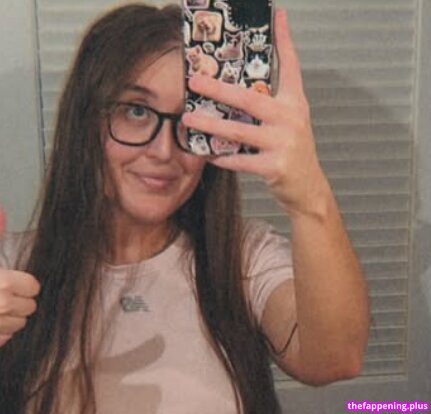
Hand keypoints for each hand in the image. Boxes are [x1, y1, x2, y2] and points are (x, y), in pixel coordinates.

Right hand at [0, 207, 39, 346]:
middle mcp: (1, 305)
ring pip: (19, 325)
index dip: (25, 284)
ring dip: (10, 318)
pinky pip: (4, 339)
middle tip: (2, 296)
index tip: (14, 282)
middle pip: (30, 307)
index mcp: (2, 282)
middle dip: (20, 302)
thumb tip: (1, 211)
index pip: (33, 287)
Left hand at [182, 9, 328, 216]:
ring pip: (239, 131)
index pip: (290, 66)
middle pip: (250, 99)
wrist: (308, 187)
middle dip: (218, 89)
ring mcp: (284, 142)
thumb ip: (270, 104)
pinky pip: (240, 161)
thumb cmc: (293, 150)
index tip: (277, 15)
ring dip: (211, 125)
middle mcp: (291, 118)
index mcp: (295, 103)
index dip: (284, 40)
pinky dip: (222, 158)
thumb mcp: (289, 121)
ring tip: (189, 118)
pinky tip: (207, 154)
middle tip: (194, 80)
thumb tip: (239, 90)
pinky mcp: (275, 167)